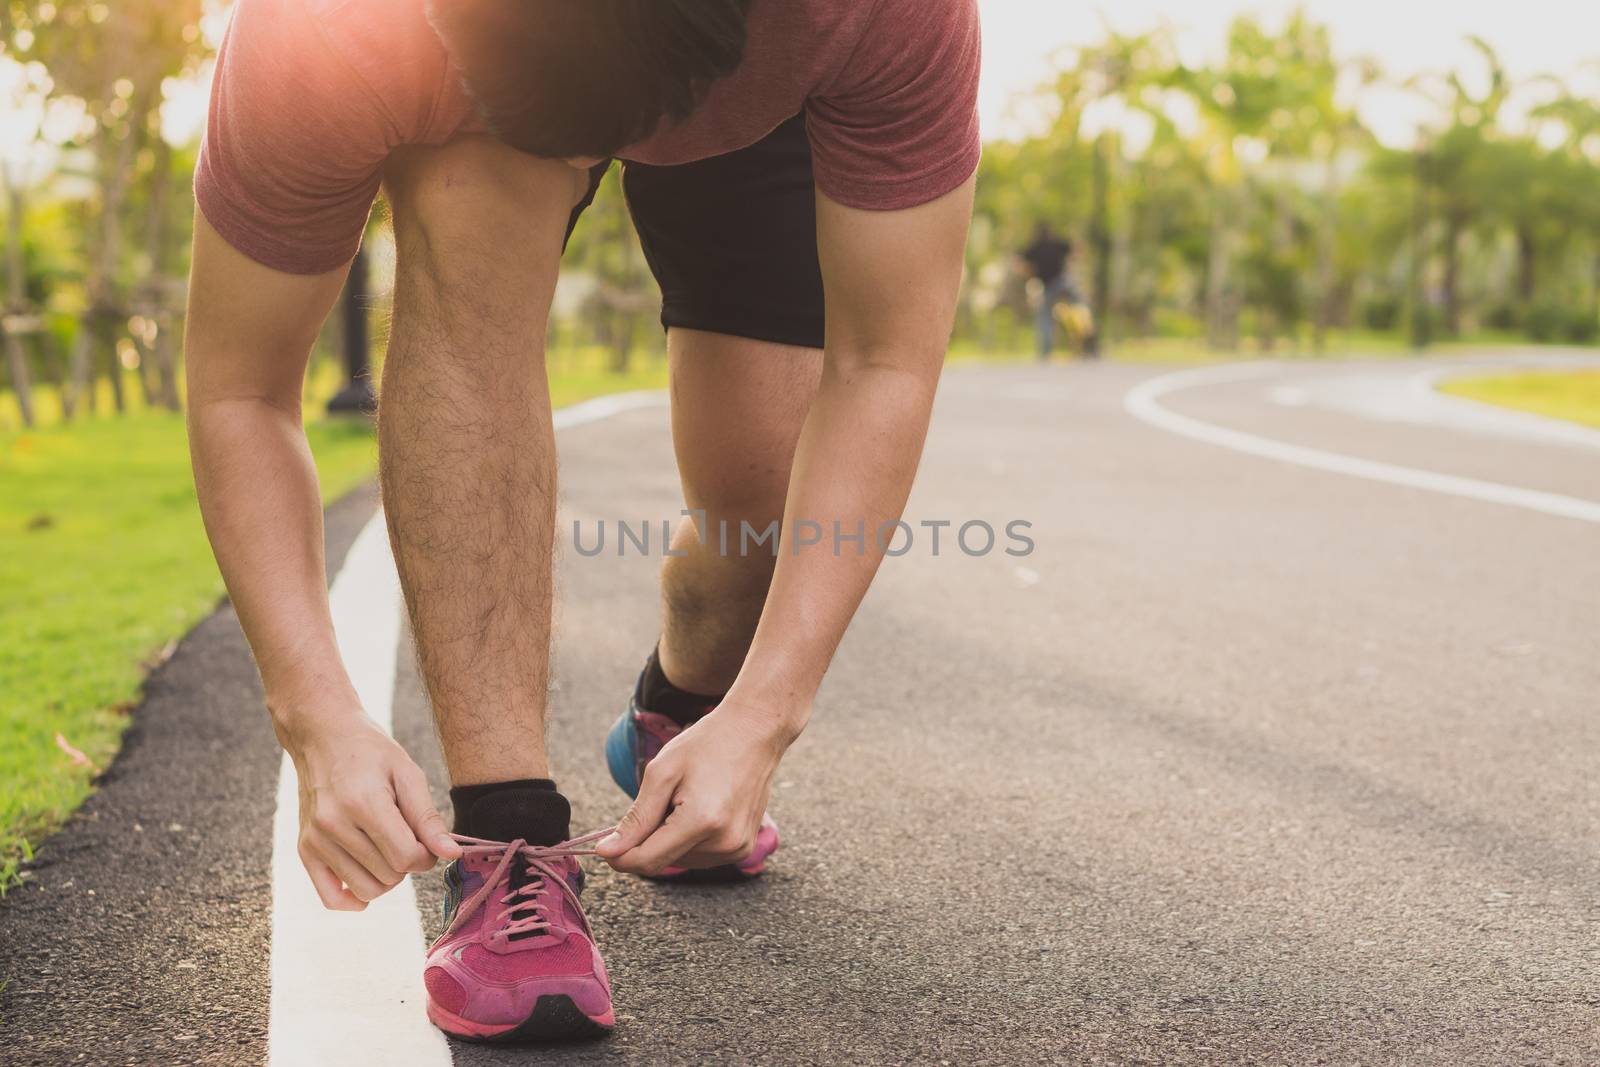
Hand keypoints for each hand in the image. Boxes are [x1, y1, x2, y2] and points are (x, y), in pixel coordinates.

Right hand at [279, 710, 460, 910]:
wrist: (324, 738)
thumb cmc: (372, 753)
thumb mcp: (408, 774)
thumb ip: (428, 818)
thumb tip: (452, 854)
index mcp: (363, 803)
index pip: (406, 857)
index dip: (427, 856)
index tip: (427, 840)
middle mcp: (333, 825)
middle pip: (389, 875)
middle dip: (407, 862)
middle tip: (405, 836)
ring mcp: (315, 840)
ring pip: (366, 890)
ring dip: (387, 877)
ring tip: (386, 848)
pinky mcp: (305, 849)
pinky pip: (331, 898)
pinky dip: (354, 898)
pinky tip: (367, 879)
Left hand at [596, 702, 795, 875]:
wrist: (754, 731)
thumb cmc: (707, 744)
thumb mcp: (663, 772)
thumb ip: (636, 818)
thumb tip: (608, 852)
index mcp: (702, 821)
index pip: (648, 860)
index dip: (619, 857)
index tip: (602, 846)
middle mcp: (724, 842)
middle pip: (663, 862)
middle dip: (647, 840)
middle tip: (659, 800)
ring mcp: (737, 848)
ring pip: (680, 861)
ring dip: (668, 839)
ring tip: (684, 800)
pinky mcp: (742, 848)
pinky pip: (700, 856)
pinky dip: (687, 839)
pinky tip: (697, 809)